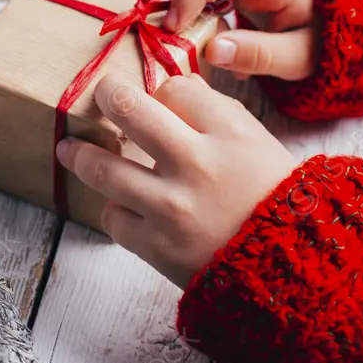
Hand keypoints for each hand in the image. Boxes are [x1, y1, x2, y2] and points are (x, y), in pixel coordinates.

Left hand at [56, 72, 298, 288]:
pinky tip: (120, 204)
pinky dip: (115, 208)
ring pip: (103, 167)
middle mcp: (195, 165)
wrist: (293, 273)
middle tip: (99, 95)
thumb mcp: (258, 144)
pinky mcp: (156, 246)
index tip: (160, 102)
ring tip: (69, 150)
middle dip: (106, 95)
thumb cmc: (276, 201)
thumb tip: (172, 90)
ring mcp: (171, 207)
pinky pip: (113, 217)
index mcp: (228, 134)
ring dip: (80, 155)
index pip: (174, 89)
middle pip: (128, 109)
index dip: (163, 92)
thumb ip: (215, 113)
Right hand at [164, 0, 315, 80]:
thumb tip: (212, 50)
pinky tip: (198, 30)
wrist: (331, 23)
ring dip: (186, 5)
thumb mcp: (296, 58)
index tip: (174, 27)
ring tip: (185, 38)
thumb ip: (258, 55)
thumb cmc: (316, 40)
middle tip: (171, 39)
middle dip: (182, 2)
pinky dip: (195, 5)